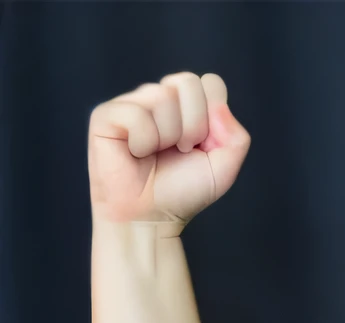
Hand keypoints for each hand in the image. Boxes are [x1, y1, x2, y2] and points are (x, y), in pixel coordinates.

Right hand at [88, 72, 250, 230]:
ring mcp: (132, 104)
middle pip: (188, 82)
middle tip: (181, 150)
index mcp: (187, 107)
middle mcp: (159, 99)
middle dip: (194, 125)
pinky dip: (143, 141)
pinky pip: (136, 113)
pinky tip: (135, 154)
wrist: (150, 217)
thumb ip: (237, 138)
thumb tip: (219, 104)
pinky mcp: (107, 114)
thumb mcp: (224, 169)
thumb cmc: (183, 193)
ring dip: (168, 136)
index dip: (213, 115)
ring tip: (156, 154)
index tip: (203, 144)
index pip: (209, 82)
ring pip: (163, 96)